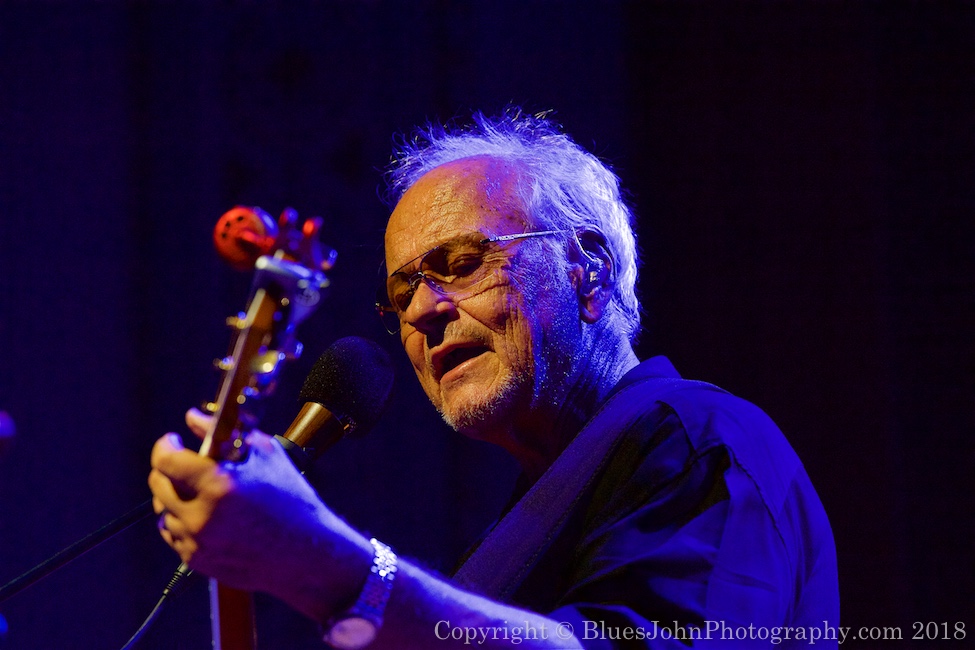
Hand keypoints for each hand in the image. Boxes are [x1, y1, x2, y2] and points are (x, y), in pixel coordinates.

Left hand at [148, 410, 371, 617]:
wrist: (307, 553)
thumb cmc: (291, 500)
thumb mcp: (264, 454)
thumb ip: (220, 432)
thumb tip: (193, 417)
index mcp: (219, 485)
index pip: (166, 460)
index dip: (165, 445)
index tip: (172, 440)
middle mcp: (202, 516)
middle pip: (157, 484)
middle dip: (167, 469)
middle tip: (184, 463)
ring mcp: (197, 542)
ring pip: (162, 511)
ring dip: (175, 497)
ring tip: (201, 491)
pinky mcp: (197, 561)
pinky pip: (173, 535)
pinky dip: (183, 521)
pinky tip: (206, 514)